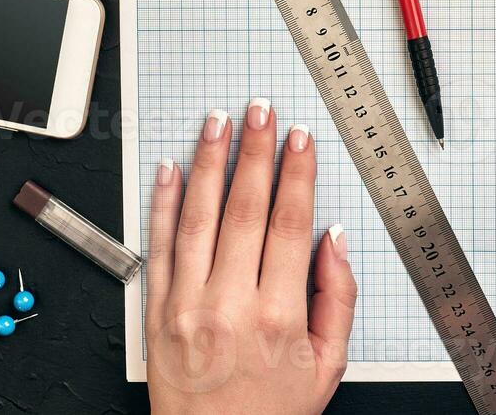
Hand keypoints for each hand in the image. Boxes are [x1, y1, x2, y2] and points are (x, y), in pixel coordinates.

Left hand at [147, 101, 356, 414]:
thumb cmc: (272, 412)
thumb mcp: (329, 365)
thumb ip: (338, 297)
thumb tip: (333, 238)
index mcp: (279, 315)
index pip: (290, 224)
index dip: (298, 174)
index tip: (301, 139)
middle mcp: (230, 305)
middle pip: (244, 209)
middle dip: (255, 152)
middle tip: (260, 110)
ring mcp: (187, 306)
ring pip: (197, 218)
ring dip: (209, 162)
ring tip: (218, 123)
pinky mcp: (157, 313)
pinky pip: (159, 247)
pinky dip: (163, 204)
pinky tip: (172, 168)